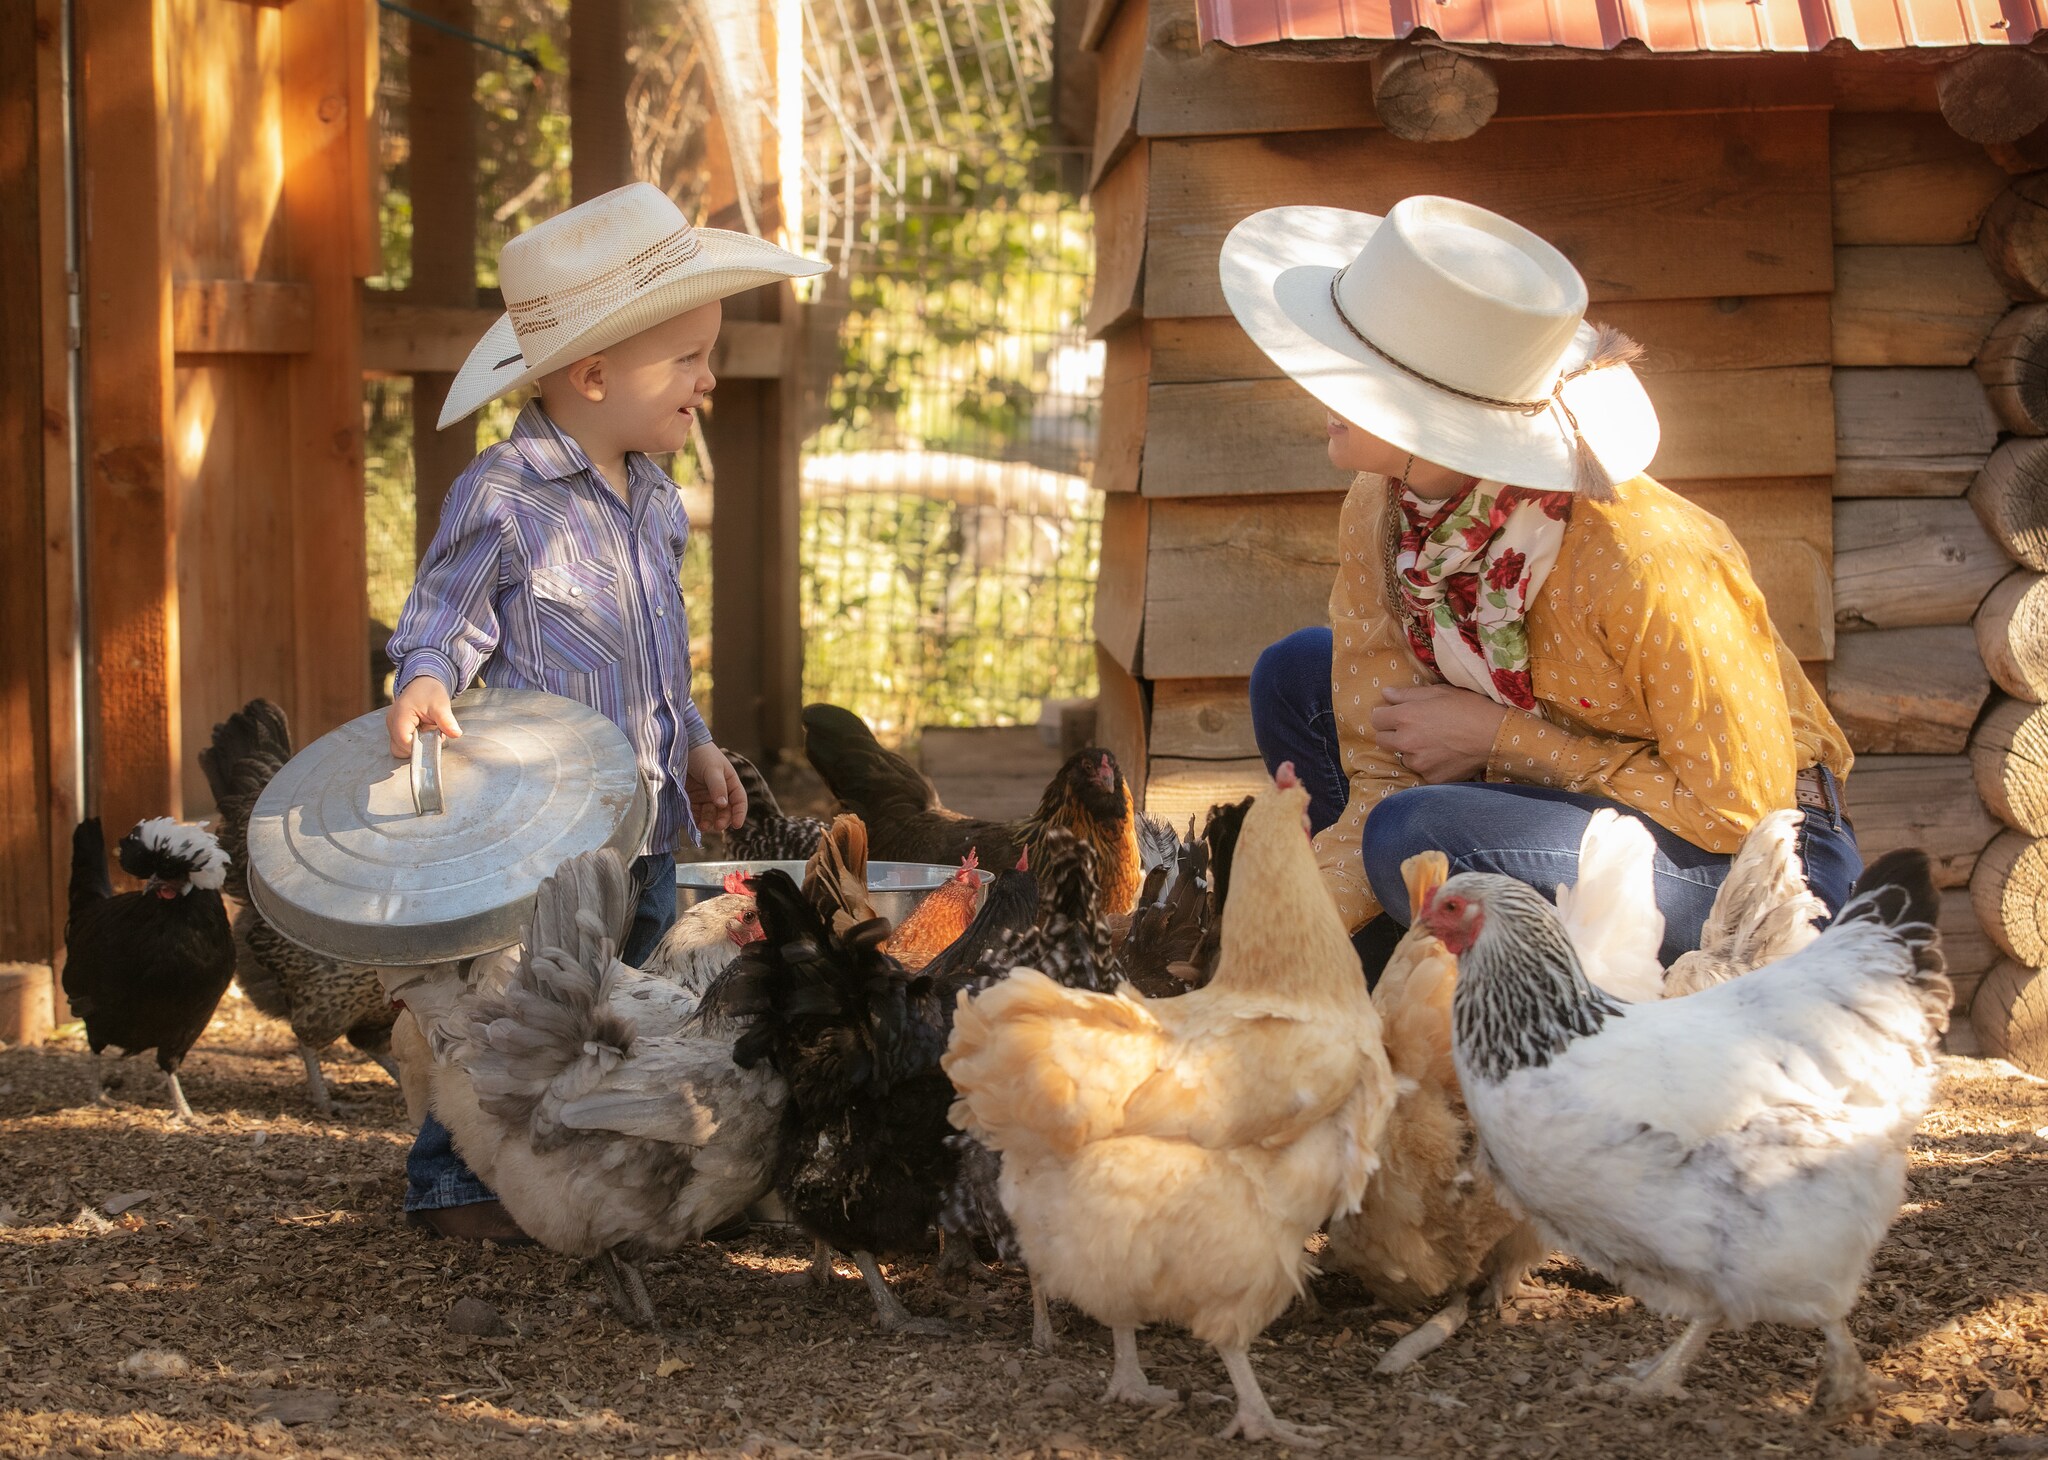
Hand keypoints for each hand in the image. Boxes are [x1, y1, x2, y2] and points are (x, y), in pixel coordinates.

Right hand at [388, 676, 461, 757]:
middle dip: (418, 747)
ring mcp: (392, 726)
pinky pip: (403, 742)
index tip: (434, 739)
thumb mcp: (441, 705)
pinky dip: (415, 741)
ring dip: (417, 744)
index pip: (404, 742)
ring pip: (401, 747)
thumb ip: (446, 721)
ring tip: (428, 730)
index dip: (420, 746)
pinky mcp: (396, 728)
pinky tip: (424, 730)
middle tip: (432, 733)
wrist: (424, 682)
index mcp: (400, 716)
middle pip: (399, 748)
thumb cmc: (430, 691)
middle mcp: (392, 722)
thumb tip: (456, 734)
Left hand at [686, 742, 747, 833]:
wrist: (679, 746)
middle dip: (722, 820)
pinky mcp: (690, 799)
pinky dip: (695, 819)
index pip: (739, 801)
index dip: (740, 813)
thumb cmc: (701, 754)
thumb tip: (723, 805)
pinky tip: (693, 823)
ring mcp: (704, 796)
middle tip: (717, 826)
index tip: (738, 825)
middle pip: (725, 811)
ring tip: (703, 827)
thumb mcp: (712, 769)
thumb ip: (718, 787)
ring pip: (710, 815)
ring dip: (708, 822)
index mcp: (730, 783)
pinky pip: (695, 813)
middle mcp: (719, 792)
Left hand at [1369, 683, 1508, 784]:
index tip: (1395, 714)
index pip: (1375, 719)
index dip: (1384, 715)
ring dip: (1411, 750)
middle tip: (1413, 729)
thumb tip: (1385, 693)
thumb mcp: (1439, 692)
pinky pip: (1422, 771)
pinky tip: (1445, 756)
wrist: (1495, 735)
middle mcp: (1406, 741)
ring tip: (1434, 742)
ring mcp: (1418, 763)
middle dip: (1392, 733)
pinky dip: (1429, 764)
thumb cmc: (1469, 707)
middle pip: (1382, 740)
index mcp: (1405, 717)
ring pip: (1403, 757)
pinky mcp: (1431, 778)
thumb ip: (1407, 693)